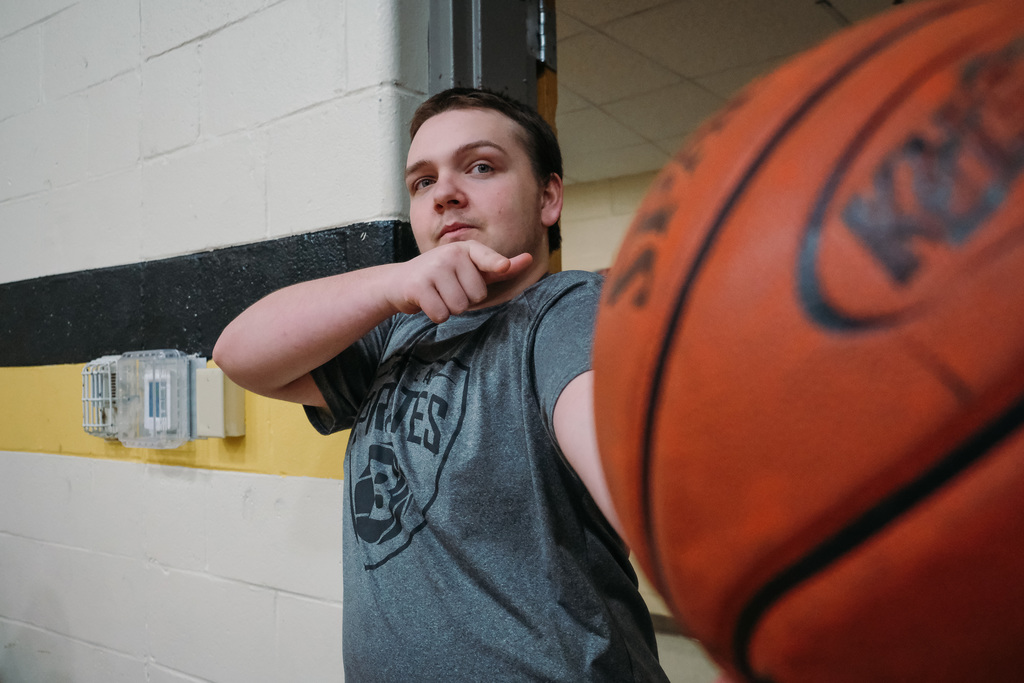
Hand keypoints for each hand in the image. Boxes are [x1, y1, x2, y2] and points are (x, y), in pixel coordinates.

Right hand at [387, 240, 533, 322]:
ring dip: (450, 308)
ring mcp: (433, 268)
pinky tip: (428, 302)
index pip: (486, 258)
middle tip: (448, 289)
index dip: (497, 264)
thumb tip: (529, 259)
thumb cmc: (442, 276)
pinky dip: (436, 315)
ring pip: (460, 306)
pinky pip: (442, 314)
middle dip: (465, 299)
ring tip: (438, 294)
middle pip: (477, 295)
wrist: (399, 282)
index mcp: (466, 249)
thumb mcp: (470, 269)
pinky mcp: (419, 286)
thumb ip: (498, 267)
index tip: (504, 265)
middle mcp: (450, 254)